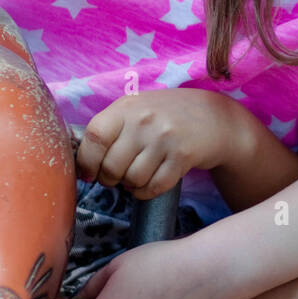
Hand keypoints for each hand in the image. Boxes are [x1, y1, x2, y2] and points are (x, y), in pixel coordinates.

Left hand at [76, 88, 241, 199]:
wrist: (215, 117)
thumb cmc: (168, 116)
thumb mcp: (138, 109)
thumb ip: (111, 128)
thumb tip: (81, 164)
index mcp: (127, 107)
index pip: (94, 137)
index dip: (87, 161)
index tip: (89, 173)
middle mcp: (145, 120)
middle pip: (112, 167)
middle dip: (112, 179)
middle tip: (120, 175)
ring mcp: (165, 137)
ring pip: (132, 180)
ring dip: (132, 185)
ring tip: (139, 175)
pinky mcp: (183, 155)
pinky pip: (154, 187)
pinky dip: (147, 192)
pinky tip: (151, 183)